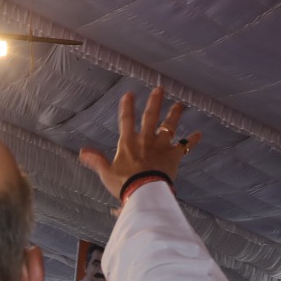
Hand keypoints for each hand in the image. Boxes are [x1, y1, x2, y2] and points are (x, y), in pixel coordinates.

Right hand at [79, 87, 202, 198]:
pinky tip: (198, 134)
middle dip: (155, 102)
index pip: (126, 120)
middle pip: (150, 117)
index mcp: (128, 143)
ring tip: (179, 105)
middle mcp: (145, 140)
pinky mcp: (173, 156)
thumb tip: (82, 152)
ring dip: (174, 115)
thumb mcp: (107, 173)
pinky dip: (191, 140)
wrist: (144, 191)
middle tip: (159, 89)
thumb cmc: (124, 184)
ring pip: (169, 127)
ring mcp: (161, 146)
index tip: (129, 94)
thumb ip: (97, 160)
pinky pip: (184, 146)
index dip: (127, 107)